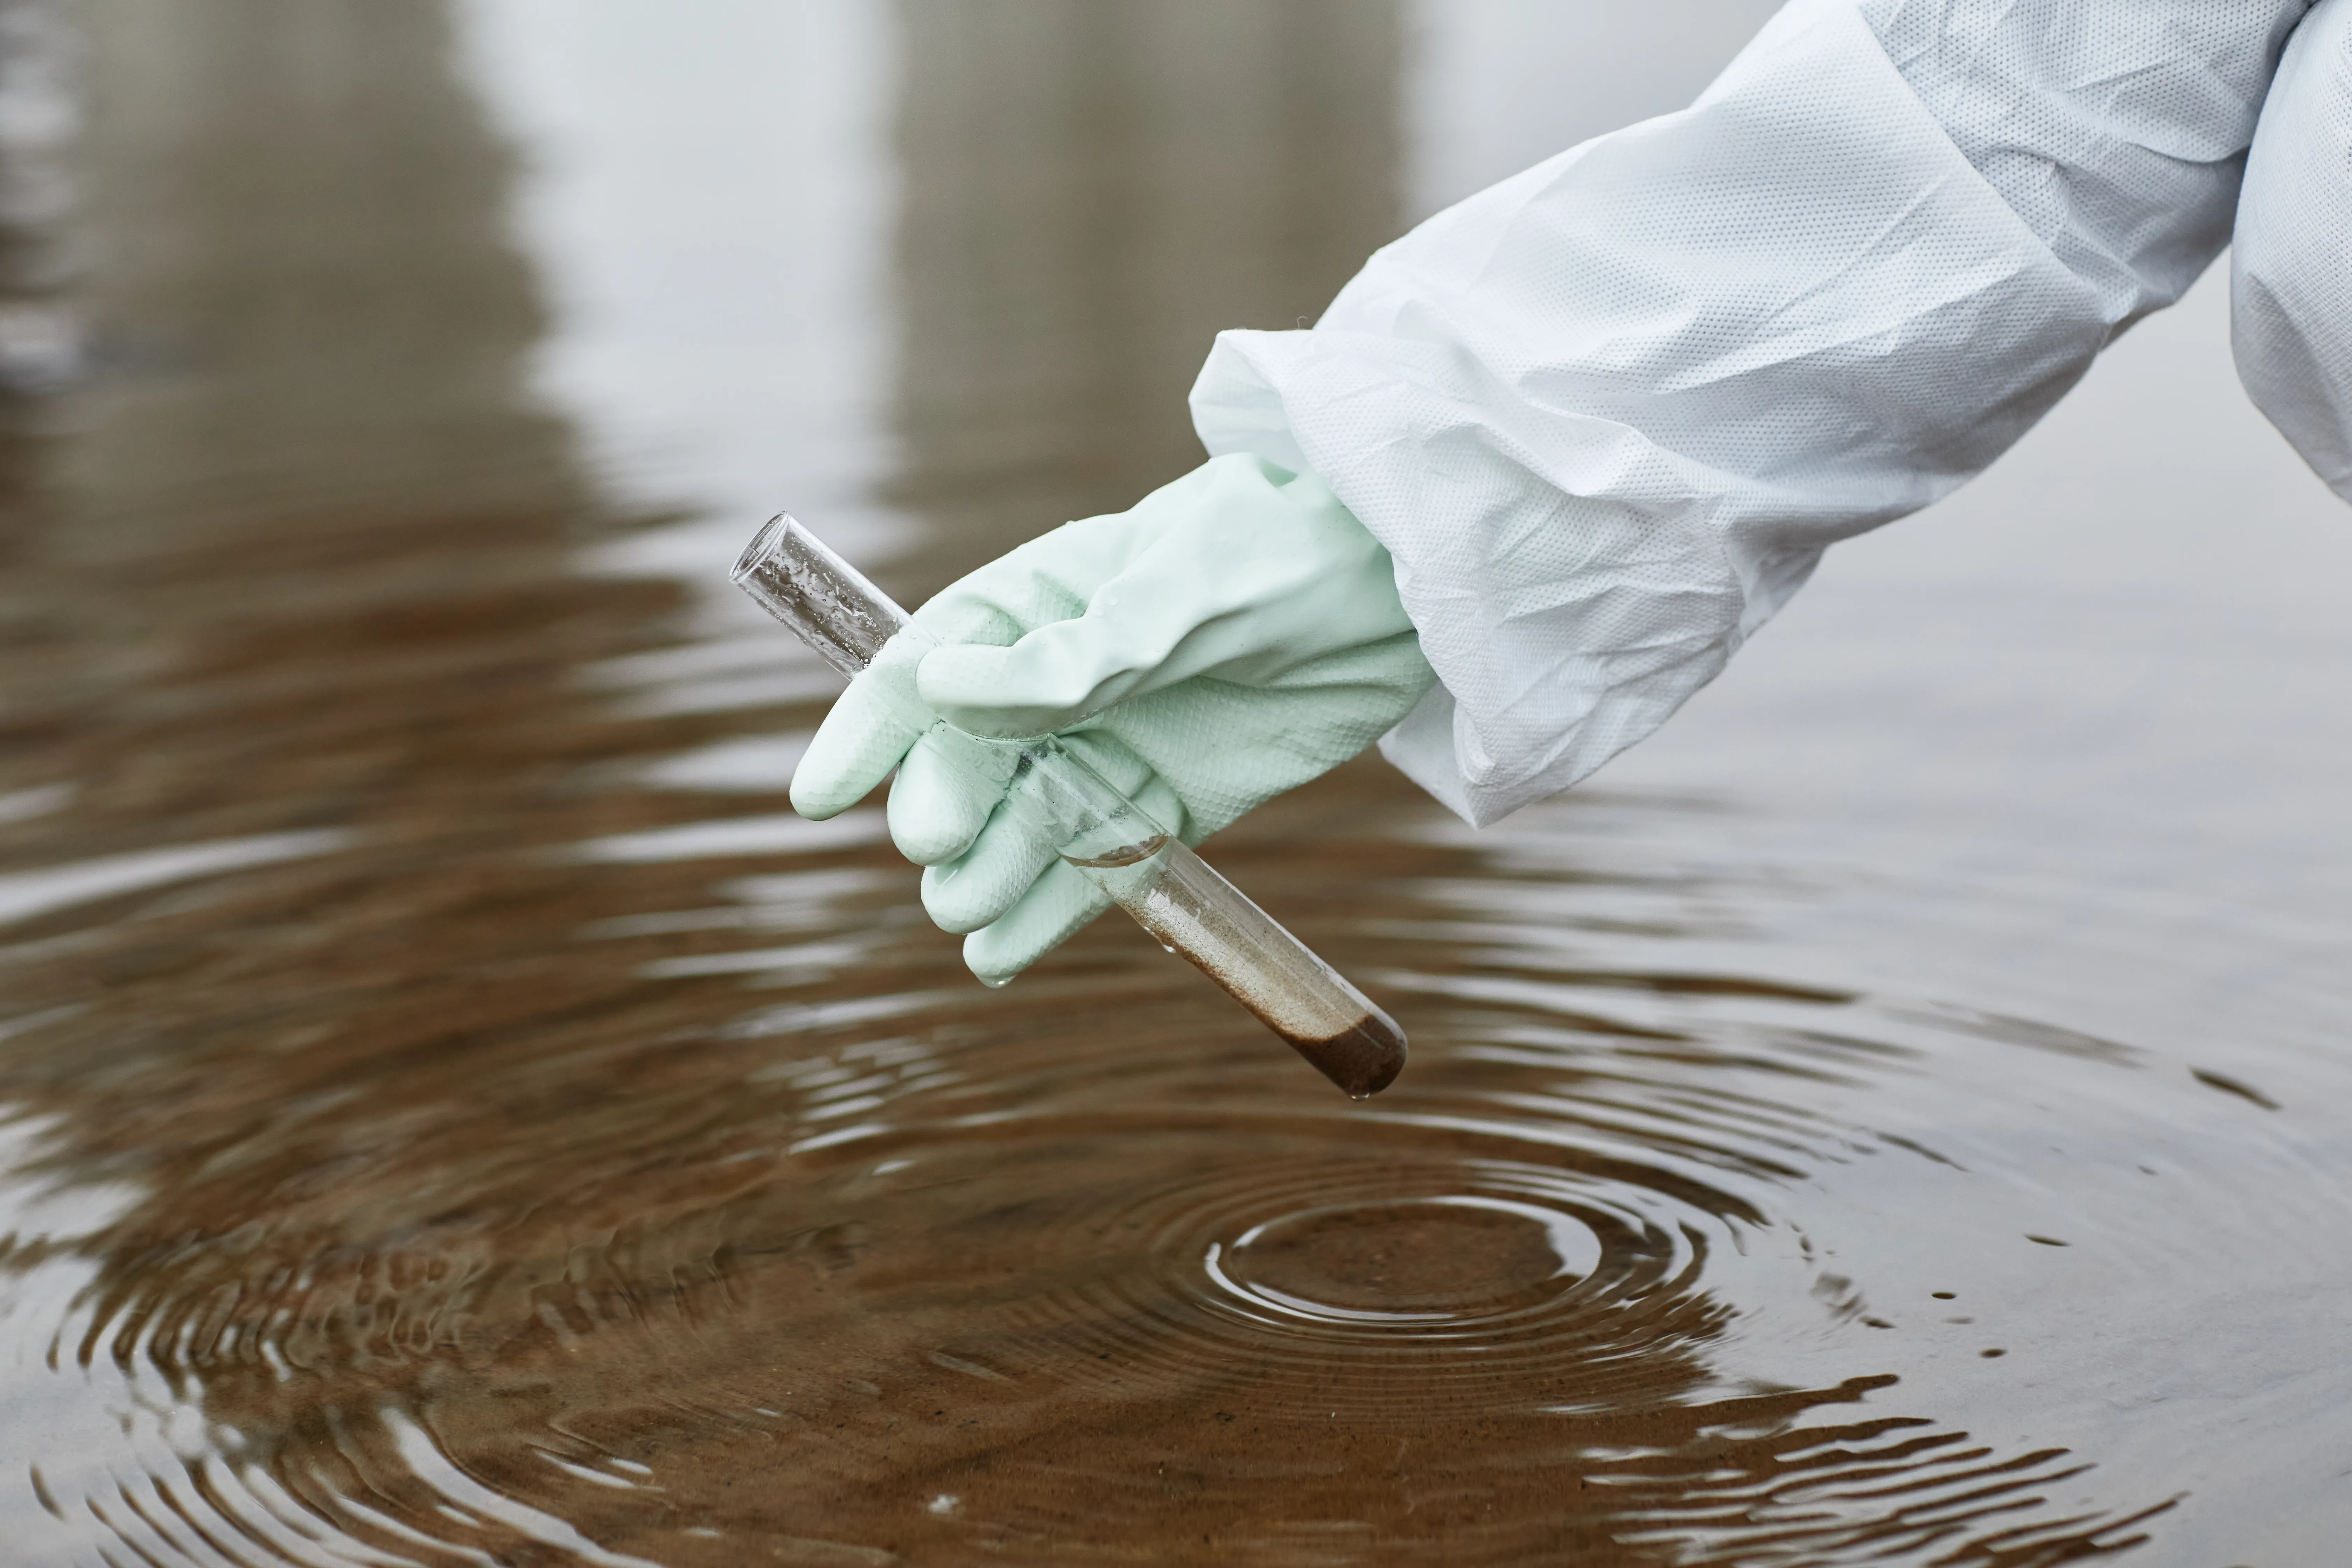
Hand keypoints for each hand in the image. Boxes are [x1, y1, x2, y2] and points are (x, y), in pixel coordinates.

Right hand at [789, 453, 1436, 982]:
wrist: (1408, 583)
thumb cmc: (1291, 553)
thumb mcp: (1186, 594)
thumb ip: (1078, 655)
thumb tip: (943, 686)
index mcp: (1047, 599)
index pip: (931, 666)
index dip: (872, 728)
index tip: (821, 794)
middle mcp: (1066, 678)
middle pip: (973, 759)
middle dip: (944, 808)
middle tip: (938, 851)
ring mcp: (1117, 741)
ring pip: (1026, 824)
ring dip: (989, 873)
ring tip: (969, 921)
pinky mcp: (1174, 799)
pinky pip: (1098, 864)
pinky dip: (1051, 911)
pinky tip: (1001, 956)